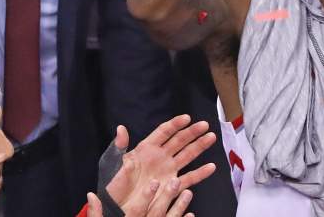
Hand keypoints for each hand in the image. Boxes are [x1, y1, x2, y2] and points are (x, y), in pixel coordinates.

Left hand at [90, 117, 216, 216]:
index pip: (163, 132)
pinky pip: (189, 178)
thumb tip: (121, 129)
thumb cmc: (114, 184)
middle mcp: (160, 157)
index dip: (175, 124)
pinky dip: (200, 173)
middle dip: (192, 132)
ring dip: (199, 147)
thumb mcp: (112, 164)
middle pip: (179, 141)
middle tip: (205, 125)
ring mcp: (167, 171)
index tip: (187, 118)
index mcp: (146, 149)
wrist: (118, 205)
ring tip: (211, 137)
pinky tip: (211, 167)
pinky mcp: (172, 186)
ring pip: (187, 156)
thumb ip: (119, 147)